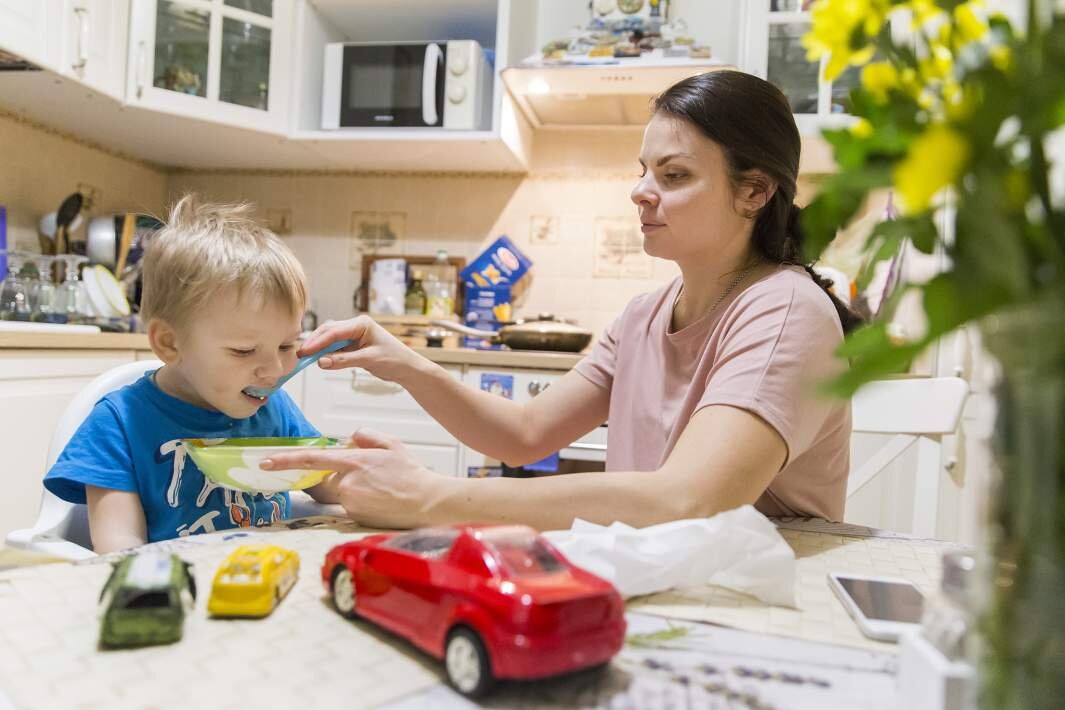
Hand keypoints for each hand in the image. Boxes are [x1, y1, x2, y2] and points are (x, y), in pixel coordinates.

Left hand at [261, 429, 447, 528]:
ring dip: (352, 487)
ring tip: (380, 487)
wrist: (426, 502)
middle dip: (339, 474)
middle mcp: (347, 482)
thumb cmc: (411, 473)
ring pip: (339, 490)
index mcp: (353, 460)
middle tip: (369, 476)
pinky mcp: (354, 516)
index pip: (311, 459)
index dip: (285, 460)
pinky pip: (347, 504)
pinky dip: (359, 499)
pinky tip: (380, 498)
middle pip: (328, 476)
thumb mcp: (391, 443)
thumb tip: (351, 437)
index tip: (265, 461)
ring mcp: (349, 501)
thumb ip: (367, 435)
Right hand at [298, 315, 424, 383]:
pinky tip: (318, 359)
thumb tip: (321, 362)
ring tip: (304, 358)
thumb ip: (344, 360)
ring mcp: (354, 335)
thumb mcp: (368, 360)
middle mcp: (356, 326)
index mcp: (361, 323)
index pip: (334, 331)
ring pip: (330, 339)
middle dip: (314, 342)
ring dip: (319, 347)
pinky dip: (326, 353)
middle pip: (329, 331)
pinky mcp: (353, 345)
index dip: (317, 341)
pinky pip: (335, 347)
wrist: (408, 368)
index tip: (304, 351)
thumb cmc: (394, 360)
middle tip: (300, 355)